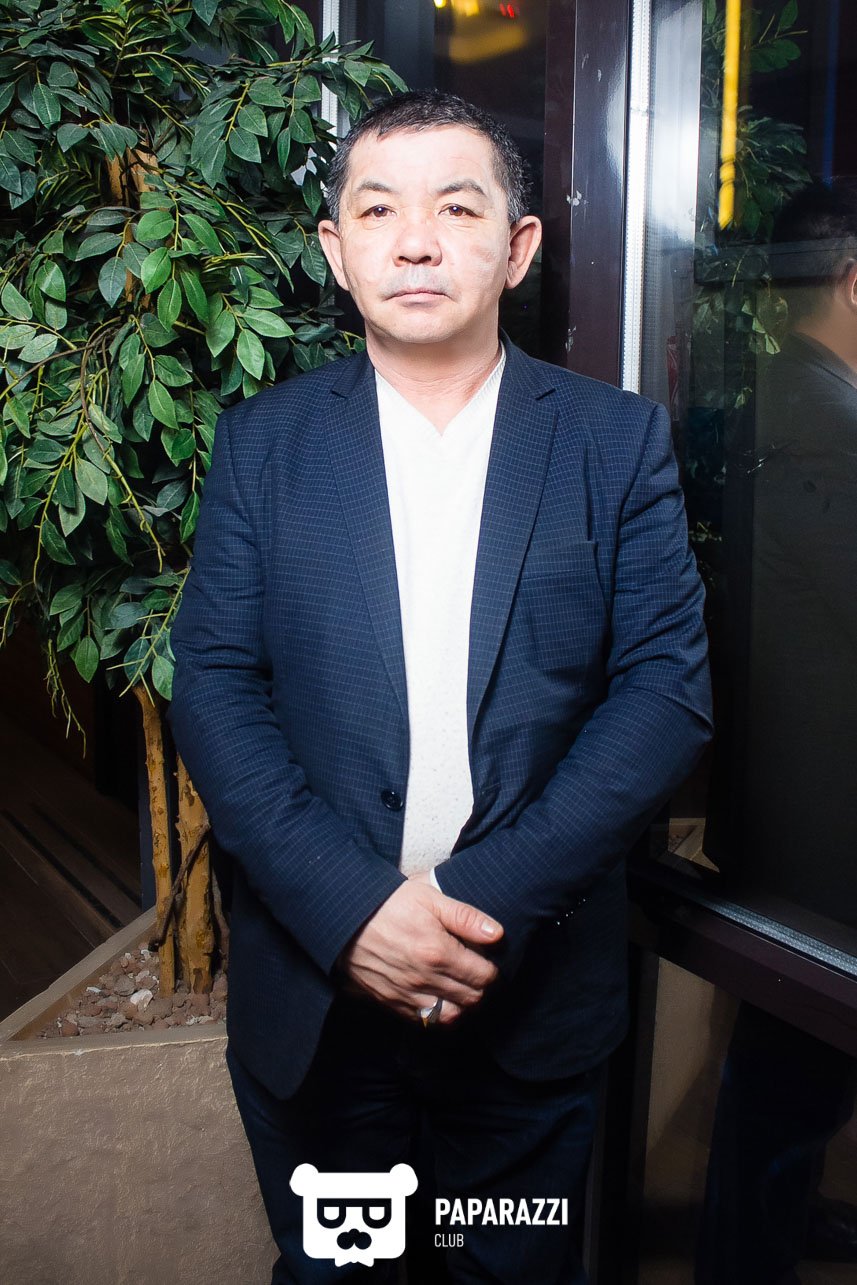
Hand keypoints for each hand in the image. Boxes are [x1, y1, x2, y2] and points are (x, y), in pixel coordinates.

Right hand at [337, 880, 502, 1023]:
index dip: (491, 969)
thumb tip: (497, 934)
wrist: (344, 917)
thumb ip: (466, 917)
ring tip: (458, 987)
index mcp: (438, 952)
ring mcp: (406, 994)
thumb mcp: (430, 898)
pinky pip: (423, 1021)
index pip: (483, 976)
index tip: (486, 960)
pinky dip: (436, 1014)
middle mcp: (424, 979)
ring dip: (460, 1004)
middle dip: (479, 987)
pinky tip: (436, 996)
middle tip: (474, 972)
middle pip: (471, 999)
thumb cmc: (389, 903)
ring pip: (450, 1016)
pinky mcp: (390, 1002)